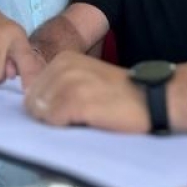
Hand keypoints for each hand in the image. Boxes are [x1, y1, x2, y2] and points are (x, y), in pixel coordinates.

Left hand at [24, 51, 148, 132]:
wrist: (153, 98)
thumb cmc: (121, 94)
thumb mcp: (87, 77)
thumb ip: (61, 84)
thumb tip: (35, 105)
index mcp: (64, 58)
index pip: (32, 90)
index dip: (45, 107)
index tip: (68, 111)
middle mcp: (64, 66)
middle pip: (33, 102)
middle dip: (48, 116)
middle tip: (77, 118)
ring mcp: (70, 83)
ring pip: (41, 112)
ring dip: (58, 123)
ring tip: (84, 119)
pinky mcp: (78, 101)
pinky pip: (53, 121)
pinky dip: (65, 127)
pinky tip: (86, 121)